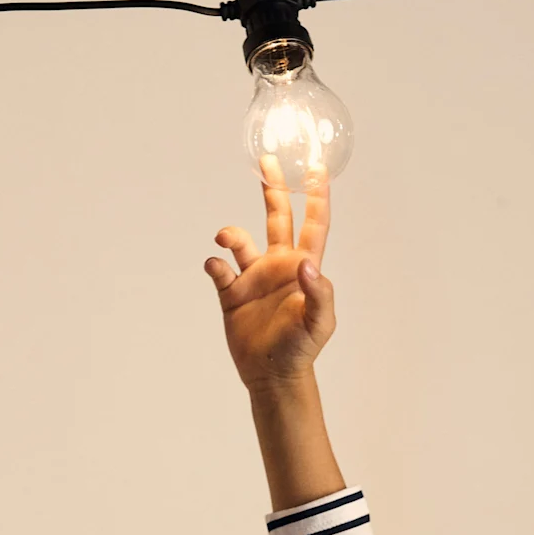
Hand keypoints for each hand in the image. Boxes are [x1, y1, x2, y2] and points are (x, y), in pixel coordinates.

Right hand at [203, 155, 334, 390]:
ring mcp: (254, 278)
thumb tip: (308, 268)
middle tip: (267, 159)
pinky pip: (219, 271)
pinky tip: (216, 268)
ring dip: (231, 235)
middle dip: (274, 187)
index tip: (316, 165)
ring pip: (241, 242)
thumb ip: (319, 294)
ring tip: (225, 238)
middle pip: (277, 216)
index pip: (314, 223)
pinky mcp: (232, 294)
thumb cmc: (301, 349)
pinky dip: (215, 265)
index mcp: (302, 267)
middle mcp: (278, 265)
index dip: (316, 195)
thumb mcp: (319, 324)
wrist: (272, 375)